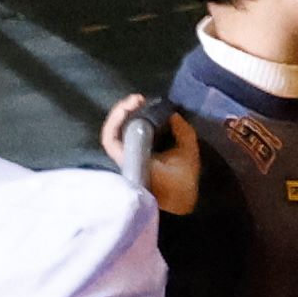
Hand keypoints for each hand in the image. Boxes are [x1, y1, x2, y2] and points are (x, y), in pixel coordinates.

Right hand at [100, 92, 196, 219]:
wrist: (184, 197)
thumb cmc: (186, 176)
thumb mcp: (187, 144)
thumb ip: (180, 127)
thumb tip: (171, 112)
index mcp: (147, 149)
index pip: (132, 126)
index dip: (134, 111)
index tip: (143, 100)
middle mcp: (132, 152)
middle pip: (119, 126)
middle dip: (125, 109)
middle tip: (136, 99)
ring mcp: (125, 157)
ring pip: (112, 131)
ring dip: (118, 113)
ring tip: (131, 102)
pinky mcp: (122, 161)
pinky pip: (110, 140)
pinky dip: (114, 123)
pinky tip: (125, 110)